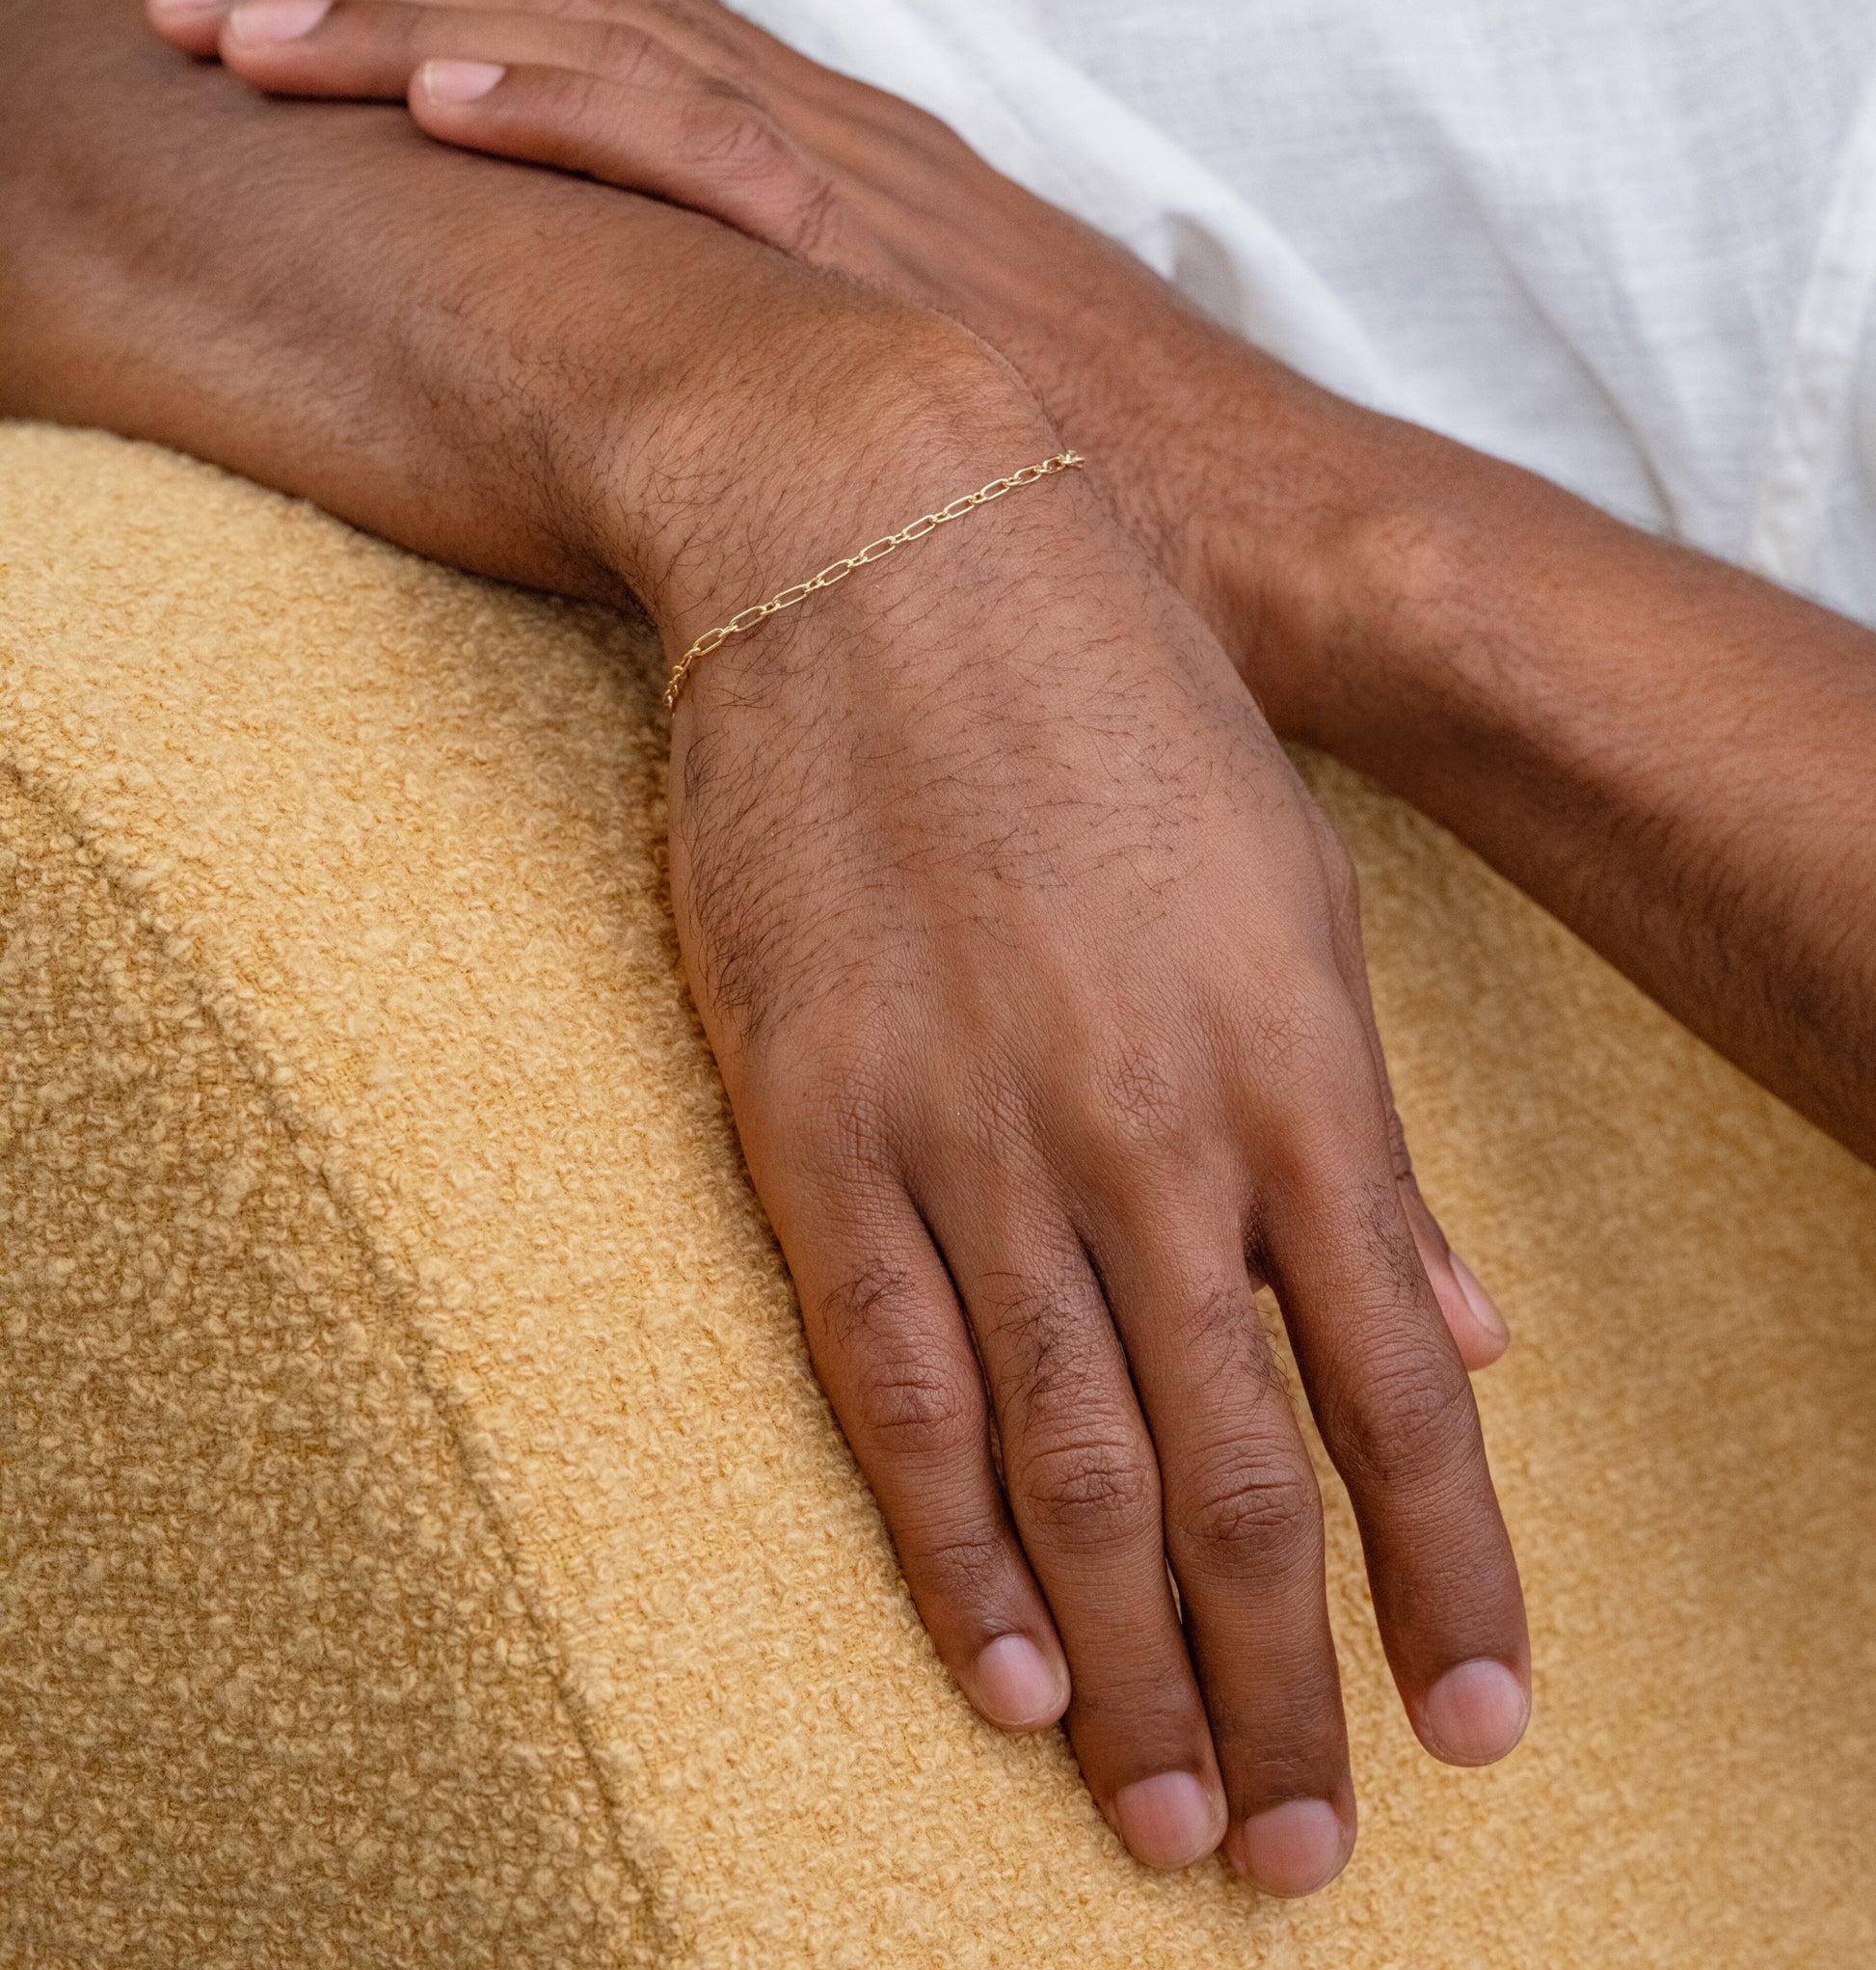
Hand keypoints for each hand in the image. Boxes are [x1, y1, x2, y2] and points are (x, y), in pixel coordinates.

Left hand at [142, 0, 1363, 704]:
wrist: (1295, 543)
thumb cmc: (1131, 519)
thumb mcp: (951, 422)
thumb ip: (836, 383)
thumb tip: (744, 431)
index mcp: (853, 176)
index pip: (625, 46)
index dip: (460, 4)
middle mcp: (845, 147)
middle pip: (580, 15)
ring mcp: (866, 191)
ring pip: (606, 52)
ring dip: (414, 19)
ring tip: (251, 10)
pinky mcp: (889, 263)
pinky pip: (699, 153)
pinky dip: (557, 107)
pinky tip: (423, 92)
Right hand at [143, 0, 1533, 1893]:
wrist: (883, 528)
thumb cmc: (1111, 689)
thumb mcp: (1288, 888)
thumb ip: (1360, 1139)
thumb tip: (1458, 1336)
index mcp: (1290, 1068)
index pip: (1397, 1397)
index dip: (1448, 1580)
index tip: (1481, 1721)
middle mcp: (1148, 1136)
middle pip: (1235, 1475)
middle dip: (1290, 1681)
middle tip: (1312, 1850)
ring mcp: (974, 1136)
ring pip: (1073, 1467)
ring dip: (1137, 1666)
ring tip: (1178, 1816)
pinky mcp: (819, 1116)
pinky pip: (898, 1382)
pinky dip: (958, 1545)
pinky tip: (1003, 1663)